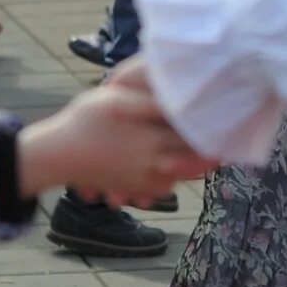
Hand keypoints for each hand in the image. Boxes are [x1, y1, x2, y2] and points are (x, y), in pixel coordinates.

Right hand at [16, 80, 210, 208]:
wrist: (57, 155)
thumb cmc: (85, 120)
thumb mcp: (118, 101)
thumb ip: (151, 102)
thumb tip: (181, 98)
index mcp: (153, 142)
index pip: (195, 141)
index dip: (215, 134)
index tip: (229, 126)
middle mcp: (153, 165)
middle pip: (194, 164)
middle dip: (211, 155)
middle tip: (226, 144)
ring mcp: (143, 181)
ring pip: (180, 178)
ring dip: (194, 168)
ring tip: (207, 155)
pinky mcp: (133, 188)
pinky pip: (162, 188)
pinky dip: (174, 179)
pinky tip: (176, 167)